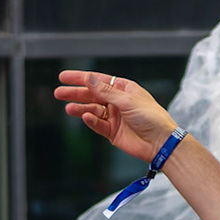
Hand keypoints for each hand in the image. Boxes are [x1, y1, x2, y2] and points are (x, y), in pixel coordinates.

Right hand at [53, 71, 179, 164]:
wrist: (160, 142)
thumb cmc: (150, 117)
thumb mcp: (127, 100)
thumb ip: (106, 91)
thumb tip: (89, 79)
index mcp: (123, 88)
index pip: (98, 80)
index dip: (80, 78)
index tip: (64, 77)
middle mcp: (117, 101)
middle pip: (92, 95)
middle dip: (75, 93)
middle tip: (58, 93)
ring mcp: (114, 117)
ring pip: (92, 110)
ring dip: (80, 108)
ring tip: (68, 109)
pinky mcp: (112, 132)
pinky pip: (98, 124)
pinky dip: (91, 121)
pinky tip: (86, 117)